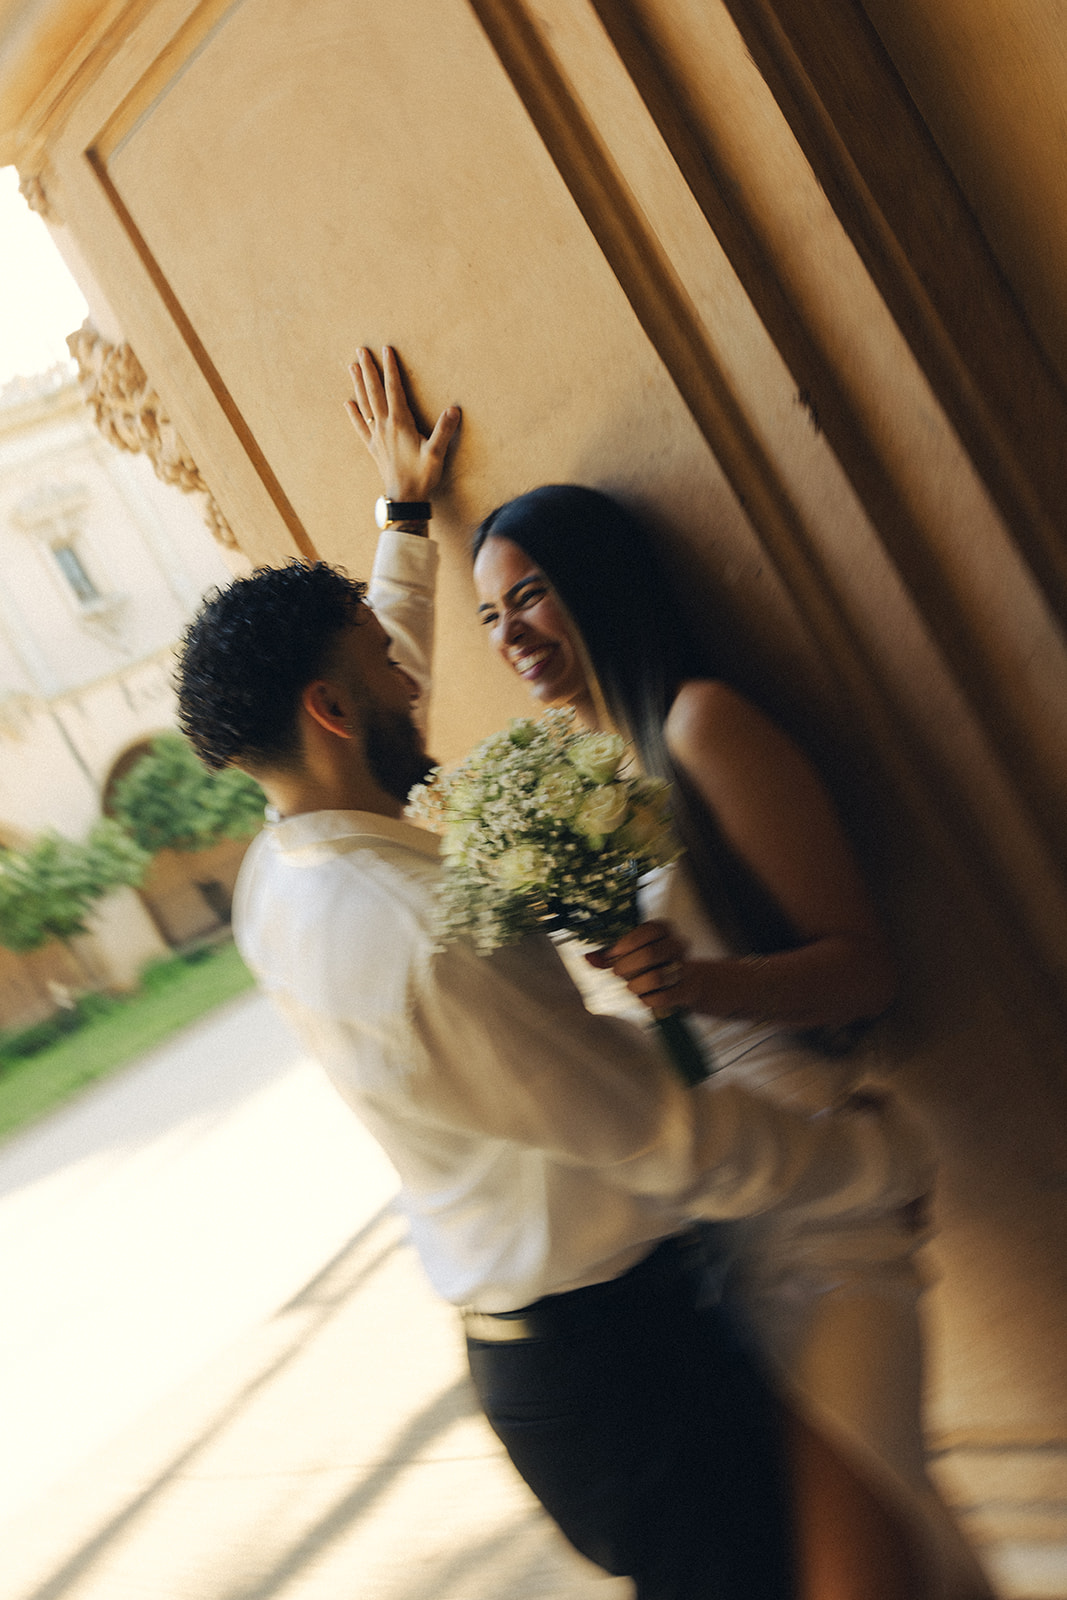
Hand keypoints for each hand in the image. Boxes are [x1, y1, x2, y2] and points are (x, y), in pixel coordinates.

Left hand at [346, 346, 460, 499]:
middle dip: (368, 370)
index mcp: (400, 423)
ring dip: (357, 385)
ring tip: (351, 367)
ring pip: (365, 405)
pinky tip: (347, 403)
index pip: (394, 389)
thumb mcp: (436, 453)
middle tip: (360, 350)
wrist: (405, 498)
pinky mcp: (373, 447)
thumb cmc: (421, 476)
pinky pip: (361, 426)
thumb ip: (444, 431)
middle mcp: (385, 426)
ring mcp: (376, 436)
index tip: (386, 350)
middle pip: (374, 392)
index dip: (390, 369)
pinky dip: (353, 413)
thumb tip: (453, 410)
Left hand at [587, 920, 690, 1011]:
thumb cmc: (650, 964)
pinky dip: (646, 999)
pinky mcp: (684, 990)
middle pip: (650, 954)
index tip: (613, 953)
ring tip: (631, 985)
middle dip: (626, 966)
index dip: (628, 943)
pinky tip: (644, 996)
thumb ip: (608, 955)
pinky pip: (661, 998)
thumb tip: (588, 958)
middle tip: (617, 972)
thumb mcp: (630, 953)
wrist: (685, 982)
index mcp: (663, 930)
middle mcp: (676, 945)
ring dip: (635, 985)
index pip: (650, 929)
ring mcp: (683, 968)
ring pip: (656, 978)